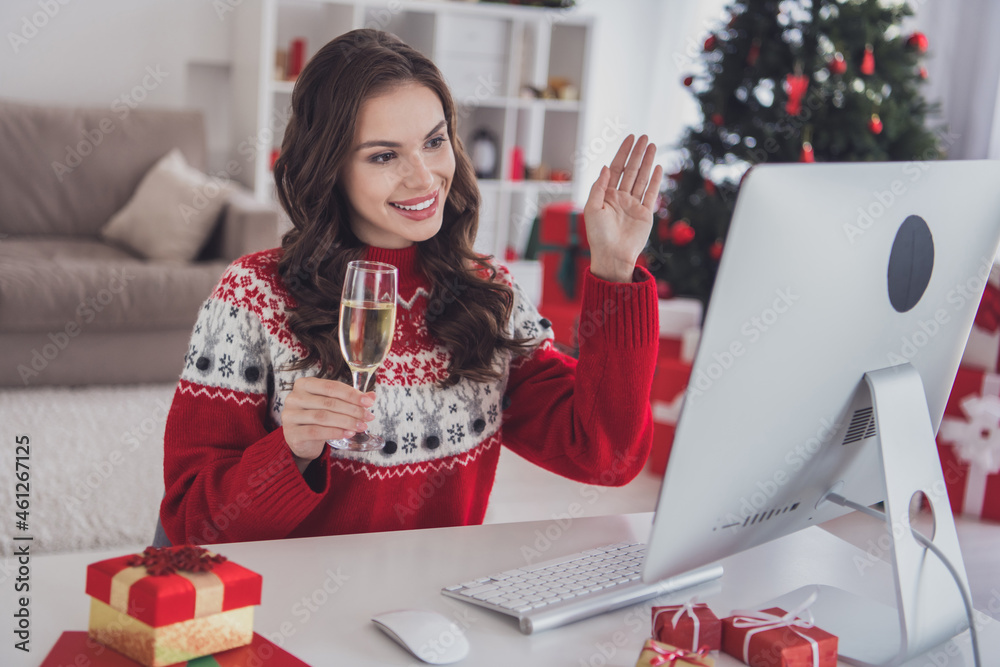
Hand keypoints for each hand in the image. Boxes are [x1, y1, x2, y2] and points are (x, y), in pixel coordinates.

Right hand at [281, 377, 375, 471]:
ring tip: (361, 426)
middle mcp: (294, 397)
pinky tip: (348, 433)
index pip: (331, 387)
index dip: (352, 394)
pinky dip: (335, 432)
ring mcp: (290, 415)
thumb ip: (349, 399)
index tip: (368, 402)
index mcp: (304, 384)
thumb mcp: (332, 405)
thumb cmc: (316, 418)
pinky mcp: (292, 433)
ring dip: (346, 421)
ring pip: (323, 417)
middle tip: (368, 417)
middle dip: (352, 410)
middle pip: (329, 402)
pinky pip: (316, 431)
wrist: (301, 440)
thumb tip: (371, 396)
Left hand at [583, 134, 662, 282]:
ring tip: (653, 146)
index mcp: (607, 195)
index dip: (623, 153)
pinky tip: (658, 167)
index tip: (630, 138)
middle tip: (644, 137)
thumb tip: (607, 167)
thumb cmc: (598, 235)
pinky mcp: (645, 214)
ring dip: (647, 162)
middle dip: (637, 153)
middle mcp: (621, 198)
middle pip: (631, 170)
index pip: (616, 168)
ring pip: (642, 178)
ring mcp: (634, 205)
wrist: (612, 255)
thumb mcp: (592, 208)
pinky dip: (655, 180)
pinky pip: (651, 193)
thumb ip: (599, 187)